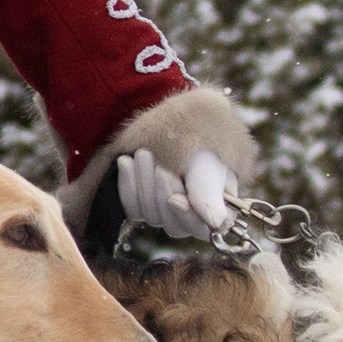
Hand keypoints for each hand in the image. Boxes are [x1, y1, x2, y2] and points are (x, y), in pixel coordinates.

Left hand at [117, 143, 235, 240]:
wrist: (175, 113)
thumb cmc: (200, 134)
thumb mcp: (207, 161)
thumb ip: (210, 192)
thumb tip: (216, 225)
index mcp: (216, 206)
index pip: (203, 229)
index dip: (188, 218)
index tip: (176, 199)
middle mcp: (192, 213)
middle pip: (174, 225)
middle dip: (163, 193)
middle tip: (160, 166)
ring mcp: (166, 209)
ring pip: (151, 216)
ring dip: (145, 184)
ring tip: (143, 153)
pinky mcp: (143, 202)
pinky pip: (131, 207)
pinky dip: (128, 184)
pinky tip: (126, 162)